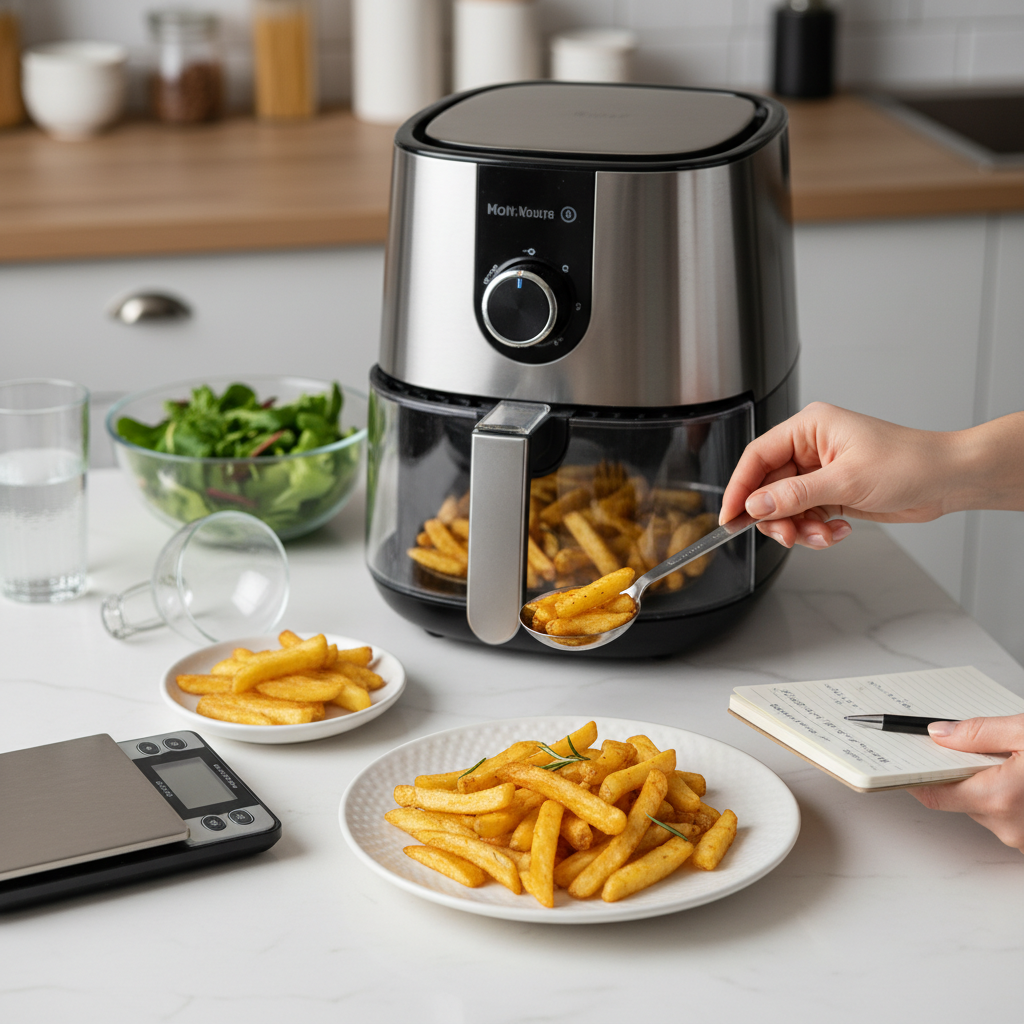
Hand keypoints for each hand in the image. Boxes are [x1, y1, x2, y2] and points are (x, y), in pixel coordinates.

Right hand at [720, 402, 960, 549]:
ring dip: (800, 527)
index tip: (730, 515)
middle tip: (787, 535)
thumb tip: (756, 506)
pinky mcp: (833, 492)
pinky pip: (807, 515)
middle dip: (776, 516)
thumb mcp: (845, 481)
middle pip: (769, 487)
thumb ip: (794, 495)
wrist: (948, 479)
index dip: (740, 488)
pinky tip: (838, 531)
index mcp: (809, 428)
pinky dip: (816, 529)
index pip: (757, 457)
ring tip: (822, 535)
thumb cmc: (909, 463)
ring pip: (786, 506)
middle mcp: (811, 448)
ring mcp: (822, 471)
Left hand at [909, 716, 1023, 851]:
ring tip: (1004, 757)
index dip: (915, 774)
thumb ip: (981, 733)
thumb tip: (940, 734)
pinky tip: (1016, 774)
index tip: (902, 760)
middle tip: (960, 744)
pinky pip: (1006, 815)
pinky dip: (1006, 796)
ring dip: (985, 783)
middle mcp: (1009, 826)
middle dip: (958, 770)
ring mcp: (1023, 839)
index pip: (934, 792)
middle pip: (959, 796)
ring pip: (984, 806)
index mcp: (1000, 798)